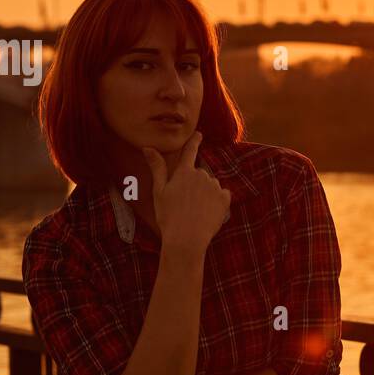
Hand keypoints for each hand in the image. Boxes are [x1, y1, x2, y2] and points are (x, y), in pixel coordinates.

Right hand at [143, 131, 232, 253]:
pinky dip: (217, 202)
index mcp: (184, 172)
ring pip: (211, 185)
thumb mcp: (159, 192)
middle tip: (185, 203)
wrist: (186, 240)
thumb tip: (147, 148)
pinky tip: (208, 213)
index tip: (199, 134)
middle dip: (194, 184)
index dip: (194, 141)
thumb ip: (157, 168)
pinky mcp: (225, 199)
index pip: (190, 151)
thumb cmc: (168, 217)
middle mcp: (202, 175)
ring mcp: (215, 186)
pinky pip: (222, 195)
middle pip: (200, 174)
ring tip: (195, 211)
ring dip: (206, 193)